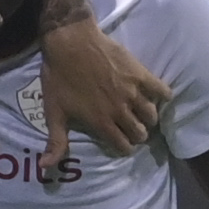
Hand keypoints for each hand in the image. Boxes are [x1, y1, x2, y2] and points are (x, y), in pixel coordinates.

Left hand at [36, 18, 170, 183]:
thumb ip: (55, 142)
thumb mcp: (54, 112)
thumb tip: (44, 167)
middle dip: (138, 135)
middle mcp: (120, 110)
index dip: (124, 148)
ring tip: (145, 115)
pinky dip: (164, 96)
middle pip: (140, 132)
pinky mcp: (140, 74)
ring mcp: (132, 92)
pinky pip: (161, 90)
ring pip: (151, 115)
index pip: (123, 145)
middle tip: (134, 130)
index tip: (123, 143)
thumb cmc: (59, 77)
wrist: (70, 42)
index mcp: (101, 122)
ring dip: (150, 119)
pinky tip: (161, 96)